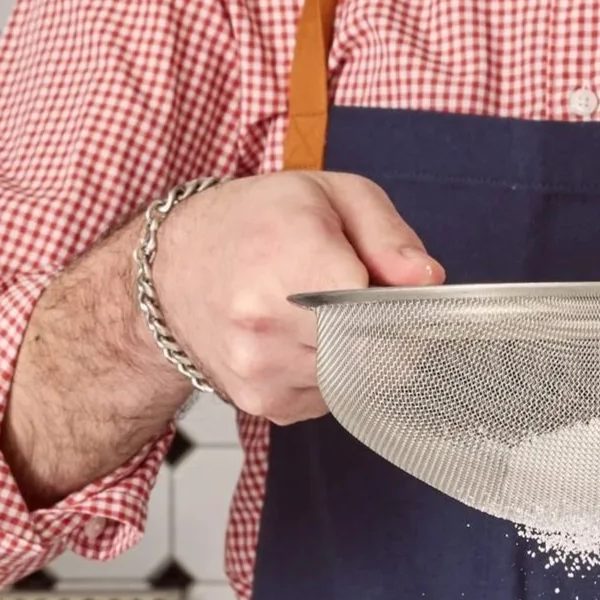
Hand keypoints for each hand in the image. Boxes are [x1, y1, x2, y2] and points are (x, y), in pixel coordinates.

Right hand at [153, 171, 440, 425]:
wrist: (170, 273)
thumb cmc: (253, 224)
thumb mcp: (328, 195)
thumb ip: (388, 235)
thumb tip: (428, 280)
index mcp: (292, 261)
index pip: (383, 309)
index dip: (400, 302)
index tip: (391, 287)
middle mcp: (270, 325)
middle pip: (376, 350)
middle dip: (381, 328)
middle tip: (355, 296)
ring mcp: (265, 372)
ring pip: (357, 380)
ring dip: (354, 352)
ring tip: (317, 313)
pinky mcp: (265, 405)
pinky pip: (330, 398)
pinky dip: (329, 372)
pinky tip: (299, 340)